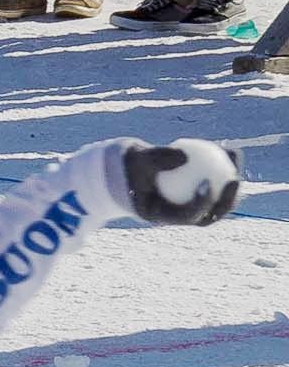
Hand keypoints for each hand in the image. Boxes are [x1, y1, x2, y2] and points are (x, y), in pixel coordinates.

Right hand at [123, 140, 242, 224]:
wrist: (132, 166)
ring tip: (235, 158)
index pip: (187, 216)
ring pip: (219, 200)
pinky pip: (218, 184)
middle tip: (234, 179)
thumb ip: (157, 159)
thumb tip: (184, 155)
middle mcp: (181, 216)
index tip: (207, 183)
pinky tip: (230, 150)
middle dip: (227, 199)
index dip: (201, 203)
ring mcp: (193, 206)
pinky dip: (224, 169)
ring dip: (231, 181)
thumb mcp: (137, 160)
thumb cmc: (132, 164)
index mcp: (163, 215)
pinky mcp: (201, 195)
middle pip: (210, 214)